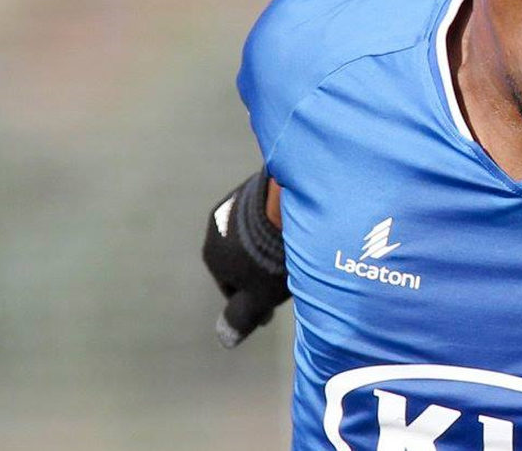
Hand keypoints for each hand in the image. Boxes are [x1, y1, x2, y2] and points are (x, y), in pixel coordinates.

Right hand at [200, 169, 289, 347]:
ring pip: (258, 233)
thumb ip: (242, 318)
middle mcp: (219, 224)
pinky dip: (285, 223)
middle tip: (293, 280)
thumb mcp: (259, 296)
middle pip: (244, 257)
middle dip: (263, 271)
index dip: (253, 300)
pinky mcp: (264, 182)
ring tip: (303, 254)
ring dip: (274, 245)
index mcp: (212, 253)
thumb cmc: (276, 254)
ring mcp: (240, 200)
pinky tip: (309, 229)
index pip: (230, 286)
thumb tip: (225, 339)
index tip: (274, 308)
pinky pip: (273, 212)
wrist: (295, 197)